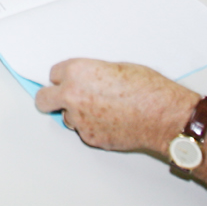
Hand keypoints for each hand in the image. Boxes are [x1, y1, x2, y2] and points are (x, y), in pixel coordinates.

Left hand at [34, 58, 195, 152]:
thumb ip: (92, 74)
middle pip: (44, 100)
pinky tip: (111, 121)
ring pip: (67, 117)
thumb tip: (86, 81)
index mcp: (77, 72)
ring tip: (103, 110)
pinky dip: (93, 127)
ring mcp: (79, 119)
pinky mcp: (89, 138)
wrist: (163, 115)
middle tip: (60, 99)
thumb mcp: (116, 67)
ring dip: (77, 114)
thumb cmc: (147, 89)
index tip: (68, 80)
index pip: (54, 74)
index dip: (64, 78)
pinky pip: (84, 131)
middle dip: (51, 98)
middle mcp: (73, 95)